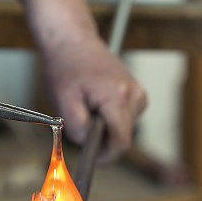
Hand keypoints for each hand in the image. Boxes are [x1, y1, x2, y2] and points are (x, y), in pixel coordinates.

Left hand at [42, 35, 146, 162]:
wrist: (73, 41)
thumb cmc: (66, 67)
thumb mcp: (63, 99)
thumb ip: (76, 126)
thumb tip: (88, 142)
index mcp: (119, 98)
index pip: (121, 142)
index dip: (106, 156)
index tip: (93, 160)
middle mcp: (135, 96)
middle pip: (122, 137)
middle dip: (101, 139)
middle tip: (80, 124)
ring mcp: (138, 94)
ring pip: (123, 129)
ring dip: (103, 127)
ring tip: (85, 106)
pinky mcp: (136, 93)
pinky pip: (123, 118)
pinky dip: (108, 117)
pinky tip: (95, 101)